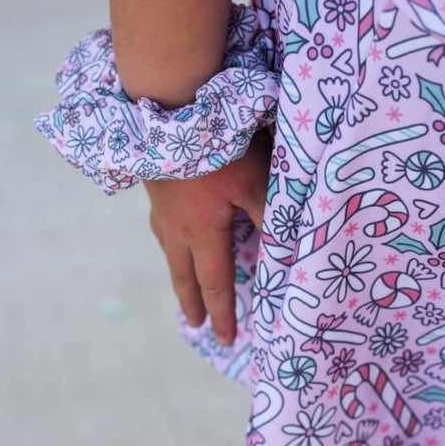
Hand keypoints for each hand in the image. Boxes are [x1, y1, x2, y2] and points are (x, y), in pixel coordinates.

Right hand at [143, 128, 272, 346]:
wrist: (167, 105)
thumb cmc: (217, 147)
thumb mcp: (256, 180)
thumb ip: (273, 215)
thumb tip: (290, 250)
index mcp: (203, 232)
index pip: (216, 283)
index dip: (223, 314)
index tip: (226, 340)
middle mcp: (176, 226)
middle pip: (183, 274)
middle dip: (192, 302)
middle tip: (193, 325)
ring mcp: (160, 204)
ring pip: (167, 248)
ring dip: (176, 271)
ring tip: (180, 280)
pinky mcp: (154, 182)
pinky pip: (160, 222)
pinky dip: (167, 237)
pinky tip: (169, 225)